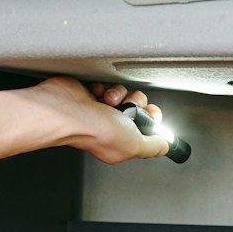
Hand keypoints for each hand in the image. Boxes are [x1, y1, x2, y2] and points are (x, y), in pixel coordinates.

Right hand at [25, 76, 167, 164]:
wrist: (65, 111)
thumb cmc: (92, 129)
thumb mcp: (134, 145)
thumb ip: (153, 146)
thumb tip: (166, 146)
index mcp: (121, 143)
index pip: (146, 129)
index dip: (151, 119)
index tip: (151, 115)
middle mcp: (111, 128)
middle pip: (137, 109)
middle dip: (137, 104)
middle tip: (128, 108)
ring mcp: (100, 110)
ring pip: (124, 95)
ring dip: (119, 95)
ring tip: (109, 101)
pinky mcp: (90, 94)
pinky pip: (108, 84)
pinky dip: (104, 87)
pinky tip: (97, 94)